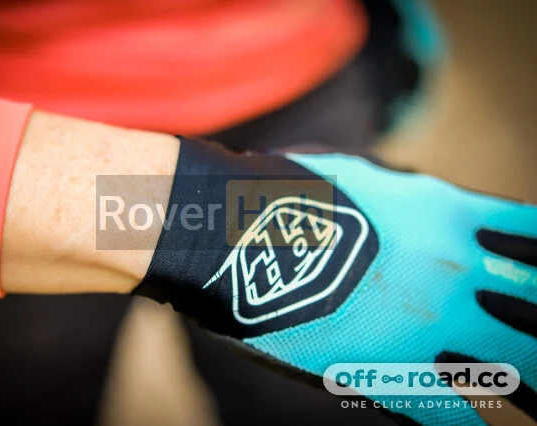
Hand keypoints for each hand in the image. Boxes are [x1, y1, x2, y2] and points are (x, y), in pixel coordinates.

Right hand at [135, 138, 536, 424]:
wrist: (233, 232)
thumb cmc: (286, 193)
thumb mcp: (362, 177)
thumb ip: (409, 196)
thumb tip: (427, 198)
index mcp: (447, 216)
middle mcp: (453, 271)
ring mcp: (426, 326)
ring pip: (518, 371)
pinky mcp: (385, 371)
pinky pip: (454, 416)